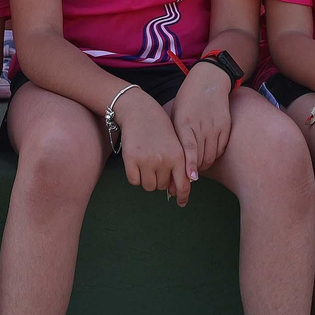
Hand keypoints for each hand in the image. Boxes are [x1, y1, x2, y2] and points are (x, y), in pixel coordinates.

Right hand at [115, 90, 191, 205]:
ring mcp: (146, 160)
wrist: (140, 111)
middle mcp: (163, 160)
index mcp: (178, 156)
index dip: (182, 196)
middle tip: (156, 166)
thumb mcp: (175, 144)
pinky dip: (135, 177)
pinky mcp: (131, 159)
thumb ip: (178, 166)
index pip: (183, 185)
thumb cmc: (159, 129)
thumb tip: (174, 191)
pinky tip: (136, 165)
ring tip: (147, 165)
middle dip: (160, 180)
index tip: (181, 203)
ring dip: (148, 180)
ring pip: (148, 186)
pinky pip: (134, 181)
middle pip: (163, 186)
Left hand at [171, 64, 232, 178]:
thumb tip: (172, 157)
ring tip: (196, 165)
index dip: (190, 165)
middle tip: (186, 175)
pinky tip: (207, 153)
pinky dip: (214, 155)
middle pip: (201, 157)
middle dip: (194, 170)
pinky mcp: (225, 127)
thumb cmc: (187, 99)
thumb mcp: (176, 114)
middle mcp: (201, 126)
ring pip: (212, 155)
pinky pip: (220, 148)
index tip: (190, 178)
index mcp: (185, 123)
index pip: (189, 149)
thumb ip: (176, 134)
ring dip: (204, 164)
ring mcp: (215, 127)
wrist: (209, 81)